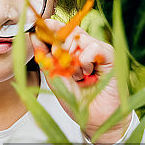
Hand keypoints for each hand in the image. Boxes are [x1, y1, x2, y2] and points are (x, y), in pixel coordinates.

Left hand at [31, 20, 130, 144]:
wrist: (94, 119)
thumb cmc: (76, 101)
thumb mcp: (54, 78)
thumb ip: (45, 57)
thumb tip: (34, 36)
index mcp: (72, 52)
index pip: (61, 32)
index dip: (51, 28)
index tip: (41, 25)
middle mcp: (85, 49)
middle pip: (70, 32)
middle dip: (61, 48)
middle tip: (64, 66)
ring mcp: (98, 51)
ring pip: (80, 39)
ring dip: (74, 59)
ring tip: (79, 76)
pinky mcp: (110, 56)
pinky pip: (93, 47)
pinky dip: (86, 59)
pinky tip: (88, 72)